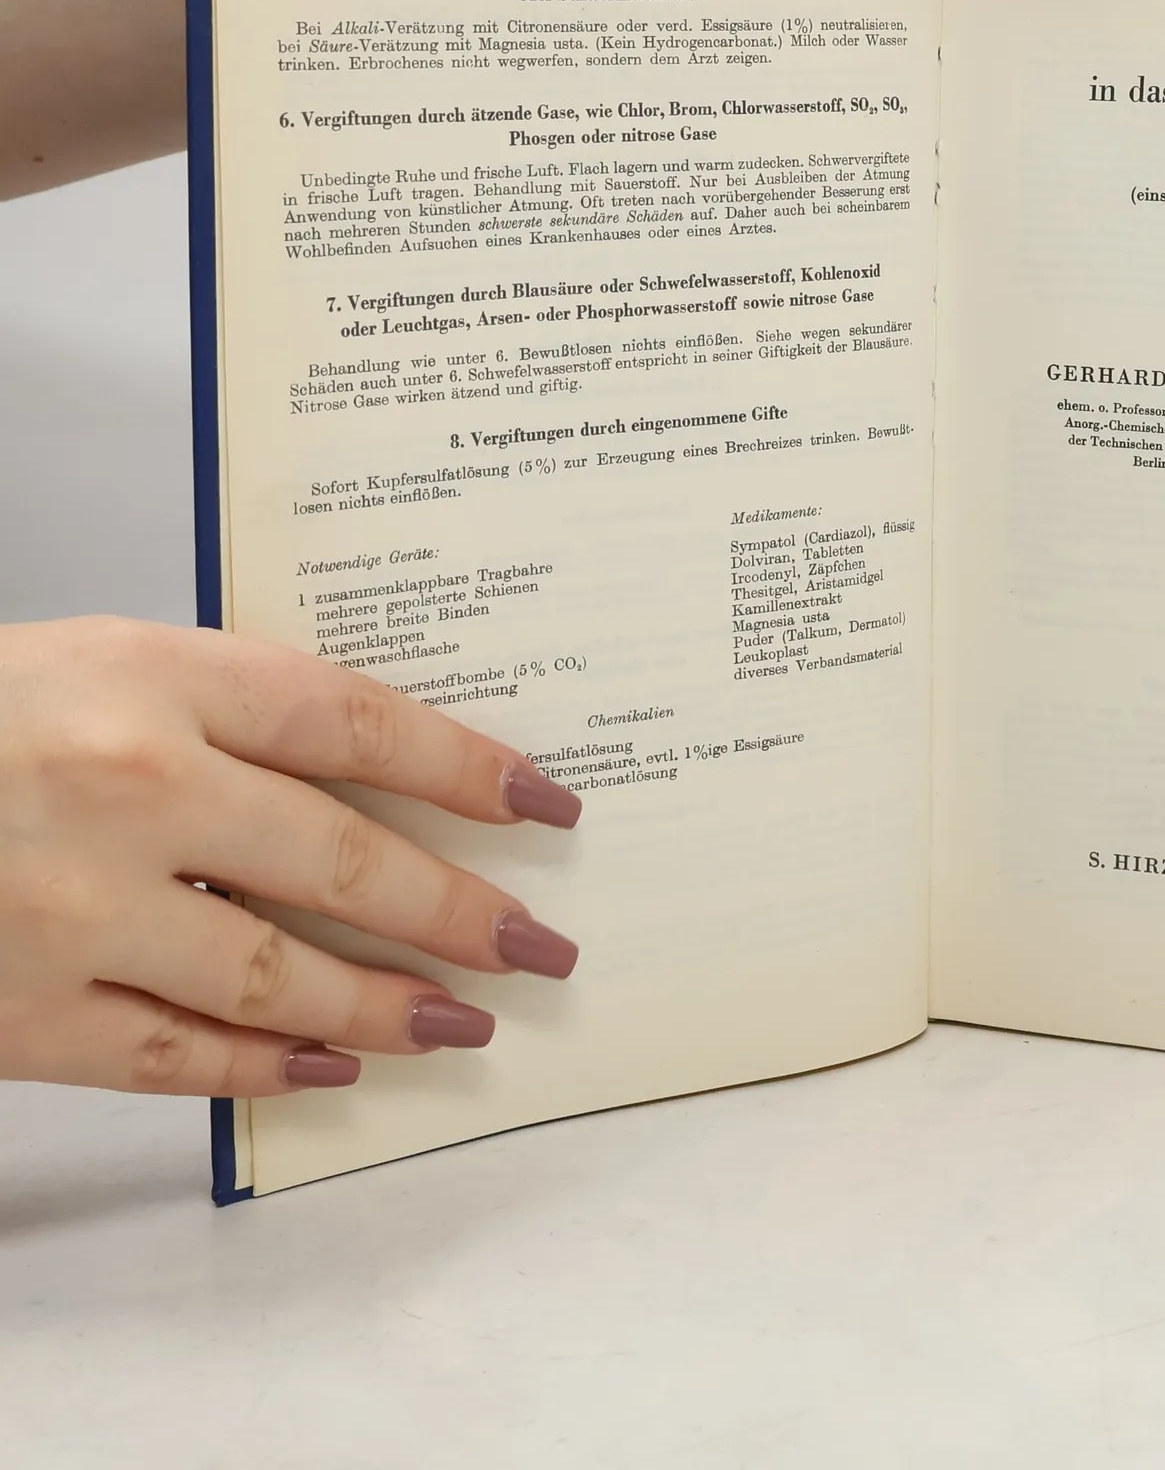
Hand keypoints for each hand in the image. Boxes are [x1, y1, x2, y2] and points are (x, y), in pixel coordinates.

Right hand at [0, 618, 582, 1096]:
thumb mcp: (110, 664)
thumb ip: (238, 711)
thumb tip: (394, 776)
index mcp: (151, 677)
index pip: (355, 723)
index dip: (465, 768)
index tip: (544, 805)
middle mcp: (125, 788)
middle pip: (342, 858)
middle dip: (460, 911)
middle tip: (539, 944)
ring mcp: (68, 910)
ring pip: (275, 975)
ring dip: (386, 1006)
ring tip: (464, 1018)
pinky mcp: (19, 1013)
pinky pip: (173, 1057)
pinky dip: (266, 1067)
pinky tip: (336, 1067)